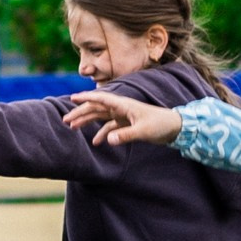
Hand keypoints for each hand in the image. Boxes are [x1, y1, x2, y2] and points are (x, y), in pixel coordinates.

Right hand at [63, 89, 181, 146]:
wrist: (174, 127)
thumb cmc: (160, 124)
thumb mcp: (143, 131)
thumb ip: (125, 135)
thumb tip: (108, 141)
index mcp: (123, 104)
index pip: (101, 98)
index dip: (85, 98)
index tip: (71, 98)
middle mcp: (121, 108)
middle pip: (96, 108)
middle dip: (80, 112)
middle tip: (66, 120)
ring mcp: (123, 115)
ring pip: (100, 116)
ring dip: (87, 121)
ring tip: (72, 127)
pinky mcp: (127, 124)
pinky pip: (110, 127)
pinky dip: (102, 134)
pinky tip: (95, 142)